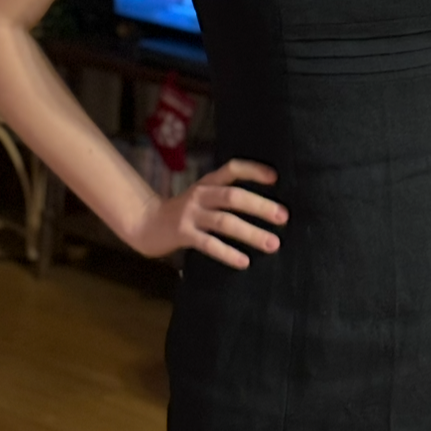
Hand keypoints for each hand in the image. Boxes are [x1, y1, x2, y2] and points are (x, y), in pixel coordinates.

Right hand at [131, 158, 286, 267]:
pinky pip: (208, 244)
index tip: (276, 178)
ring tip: (273, 243)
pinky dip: (227, 253)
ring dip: (251, 233)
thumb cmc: (185, 212)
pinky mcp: (183, 234)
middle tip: (284, 217)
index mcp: (208, 182)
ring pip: (225, 222)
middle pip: (233, 197)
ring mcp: (191, 214)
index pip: (232, 169)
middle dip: (260, 206)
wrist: (147, 224)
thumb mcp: (204, 197)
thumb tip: (266, 206)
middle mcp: (200, 194)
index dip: (253, 170)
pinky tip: (244, 261)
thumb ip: (226, 197)